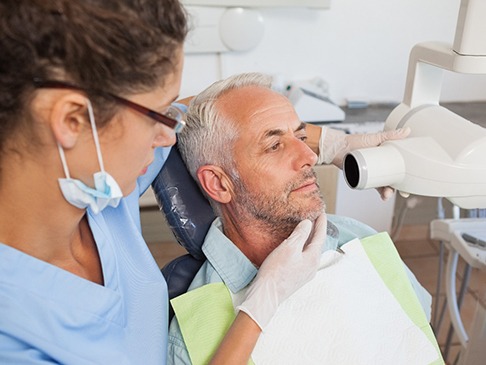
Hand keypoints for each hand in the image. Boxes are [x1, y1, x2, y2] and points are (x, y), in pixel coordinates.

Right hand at [237, 212, 326, 329]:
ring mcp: (305, 273)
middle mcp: (313, 266)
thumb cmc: (277, 270)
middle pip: (317, 244)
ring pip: (310, 251)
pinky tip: (296, 246)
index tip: (321, 210)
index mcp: (313, 257)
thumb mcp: (289, 247)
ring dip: (309, 239)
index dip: (321, 222)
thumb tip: (308, 223)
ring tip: (306, 229)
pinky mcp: (297, 277)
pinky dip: (303, 248)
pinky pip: (304, 258)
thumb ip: (300, 234)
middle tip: (314, 217)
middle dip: (316, 230)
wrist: (267, 294)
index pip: (320, 235)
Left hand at [317, 126, 410, 199]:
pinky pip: (374, 186)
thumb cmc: (355, 141)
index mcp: (387, 156)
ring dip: (388, 191)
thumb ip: (390, 135)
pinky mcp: (365, 177)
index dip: (407, 175)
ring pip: (384, 184)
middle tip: (400, 192)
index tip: (411, 183)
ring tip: (387, 194)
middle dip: (398, 187)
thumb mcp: (375, 138)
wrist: (338, 148)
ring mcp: (373, 172)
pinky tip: (382, 196)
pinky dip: (379, 192)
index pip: (400, 166)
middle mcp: (382, 165)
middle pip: (393, 178)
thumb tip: (407, 131)